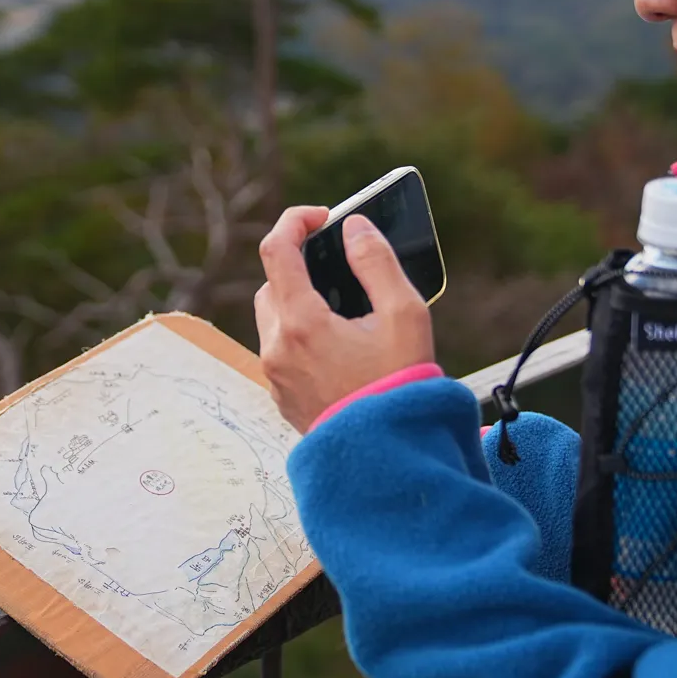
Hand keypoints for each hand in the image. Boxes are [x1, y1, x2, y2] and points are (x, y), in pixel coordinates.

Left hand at [254, 206, 435, 432]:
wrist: (389, 459)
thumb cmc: (400, 388)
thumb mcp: (404, 315)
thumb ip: (377, 263)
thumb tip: (355, 228)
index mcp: (300, 323)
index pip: (276, 249)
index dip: (296, 221)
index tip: (323, 218)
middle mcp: (277, 348)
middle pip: (272, 286)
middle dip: (301, 268)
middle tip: (342, 270)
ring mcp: (276, 377)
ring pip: (274, 321)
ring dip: (300, 305)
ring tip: (346, 314)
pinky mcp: (283, 399)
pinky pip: (283, 353)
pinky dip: (303, 338)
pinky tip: (342, 350)